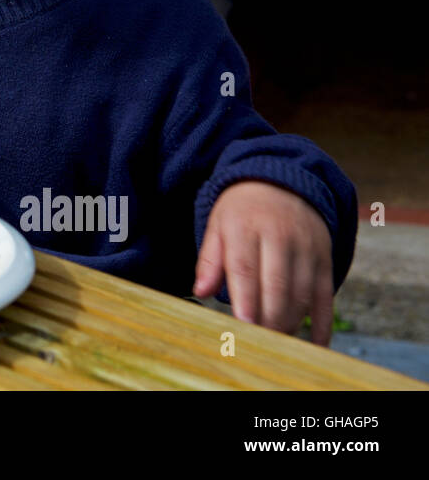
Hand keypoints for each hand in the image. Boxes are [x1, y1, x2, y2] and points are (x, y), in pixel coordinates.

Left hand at [193, 179, 334, 345]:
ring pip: (302, 292)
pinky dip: (322, 322)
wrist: (281, 183)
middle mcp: (279, 236)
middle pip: (276, 284)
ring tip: (275, 341)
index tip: (244, 325)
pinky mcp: (324, 258)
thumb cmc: (242, 212)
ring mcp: (306, 247)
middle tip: (258, 343)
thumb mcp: (217, 226)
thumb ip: (209, 260)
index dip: (246, 298)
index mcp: (245, 227)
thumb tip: (200, 291)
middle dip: (268, 318)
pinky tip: (314, 343)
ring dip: (290, 322)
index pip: (245, 267)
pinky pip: (326, 295)